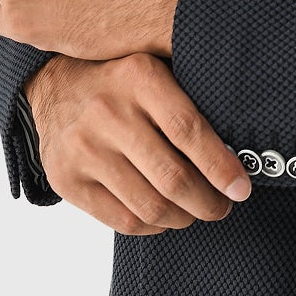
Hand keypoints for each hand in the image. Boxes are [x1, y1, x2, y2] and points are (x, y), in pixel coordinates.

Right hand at [24, 53, 251, 232]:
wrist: (54, 87)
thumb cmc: (122, 83)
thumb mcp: (154, 68)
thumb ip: (190, 98)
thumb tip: (240, 149)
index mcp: (139, 77)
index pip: (189, 131)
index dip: (221, 166)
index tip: (241, 187)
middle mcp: (108, 112)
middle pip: (172, 177)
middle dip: (208, 202)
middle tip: (223, 206)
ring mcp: (83, 148)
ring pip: (149, 206)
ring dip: (183, 218)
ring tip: (195, 212)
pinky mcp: (67, 179)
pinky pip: (122, 220)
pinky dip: (153, 227)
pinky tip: (164, 216)